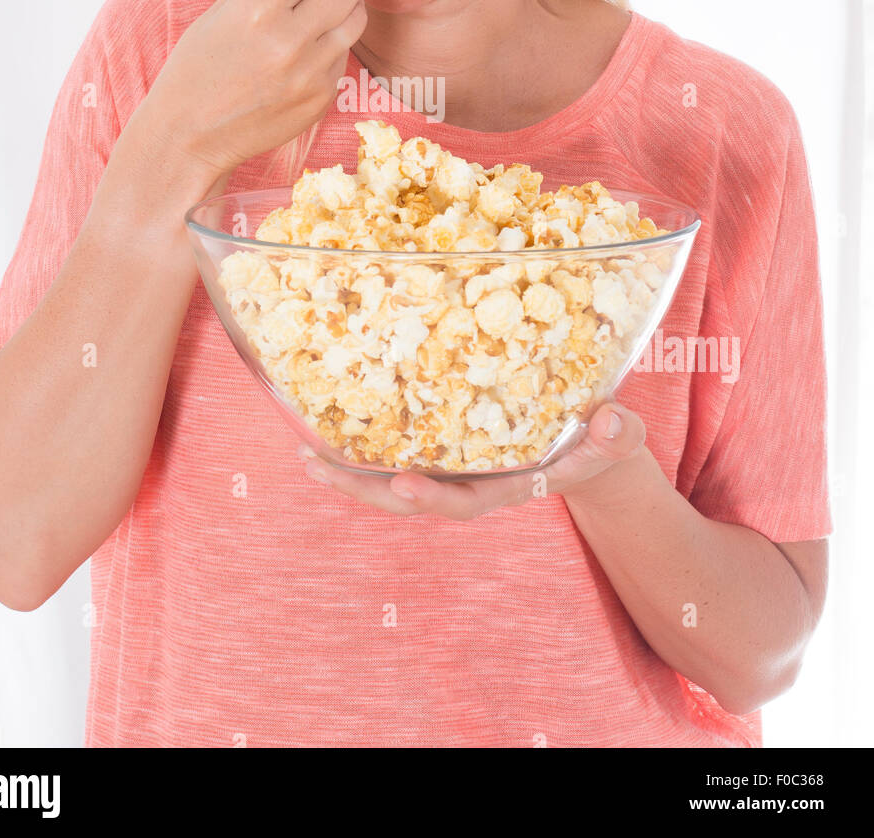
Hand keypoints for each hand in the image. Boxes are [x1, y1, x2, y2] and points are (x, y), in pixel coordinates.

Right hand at [126, 0, 386, 181]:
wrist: (191, 134)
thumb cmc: (201, 61)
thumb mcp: (228, 2)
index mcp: (257, 8)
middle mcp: (288, 40)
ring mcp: (310, 73)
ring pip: (356, 17)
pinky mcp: (322, 97)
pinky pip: (343, 52)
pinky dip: (337, 33)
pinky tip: (319, 27)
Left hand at [296, 401, 646, 518]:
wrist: (589, 441)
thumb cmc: (601, 439)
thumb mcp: (616, 437)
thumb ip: (618, 435)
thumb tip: (614, 420)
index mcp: (511, 484)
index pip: (470, 500)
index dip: (436, 497)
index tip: (404, 485)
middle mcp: (474, 482)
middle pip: (414, 498)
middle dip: (366, 490)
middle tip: (319, 469)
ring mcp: (456, 467)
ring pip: (393, 479)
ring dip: (348, 472)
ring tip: (303, 455)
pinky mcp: (444, 446)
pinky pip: (395, 451)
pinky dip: (360, 446)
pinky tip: (323, 428)